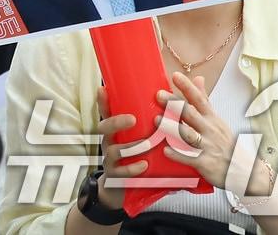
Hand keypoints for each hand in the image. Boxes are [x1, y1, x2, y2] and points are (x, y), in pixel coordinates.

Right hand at [92, 87, 147, 210]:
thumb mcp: (143, 138)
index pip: (107, 112)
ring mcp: (110, 159)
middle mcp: (110, 141)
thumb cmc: (139, 156)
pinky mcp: (115, 176)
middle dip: (116, 122)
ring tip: (145, 146)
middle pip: (104, 127)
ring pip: (113, 150)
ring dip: (130, 147)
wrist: (124, 188)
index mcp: (117, 130)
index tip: (104, 89)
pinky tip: (143, 166)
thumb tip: (174, 102)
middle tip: (132, 119)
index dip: (103, 101)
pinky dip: (132, 168)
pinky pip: (120, 172)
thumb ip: (154, 124)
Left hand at [156, 72, 237, 188]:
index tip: (175, 76)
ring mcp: (208, 146)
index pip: (199, 99)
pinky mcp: (205, 163)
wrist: (244, 171)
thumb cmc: (225, 143)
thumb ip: (204, 99)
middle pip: (191, 114)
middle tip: (159, 94)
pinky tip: (166, 149)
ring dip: (172, 127)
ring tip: (157, 120)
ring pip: (188, 135)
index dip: (187, 87)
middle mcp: (209, 130)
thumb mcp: (216, 119)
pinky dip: (178, 154)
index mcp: (211, 118)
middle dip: (174, 104)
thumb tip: (197, 78)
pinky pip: (189, 158)